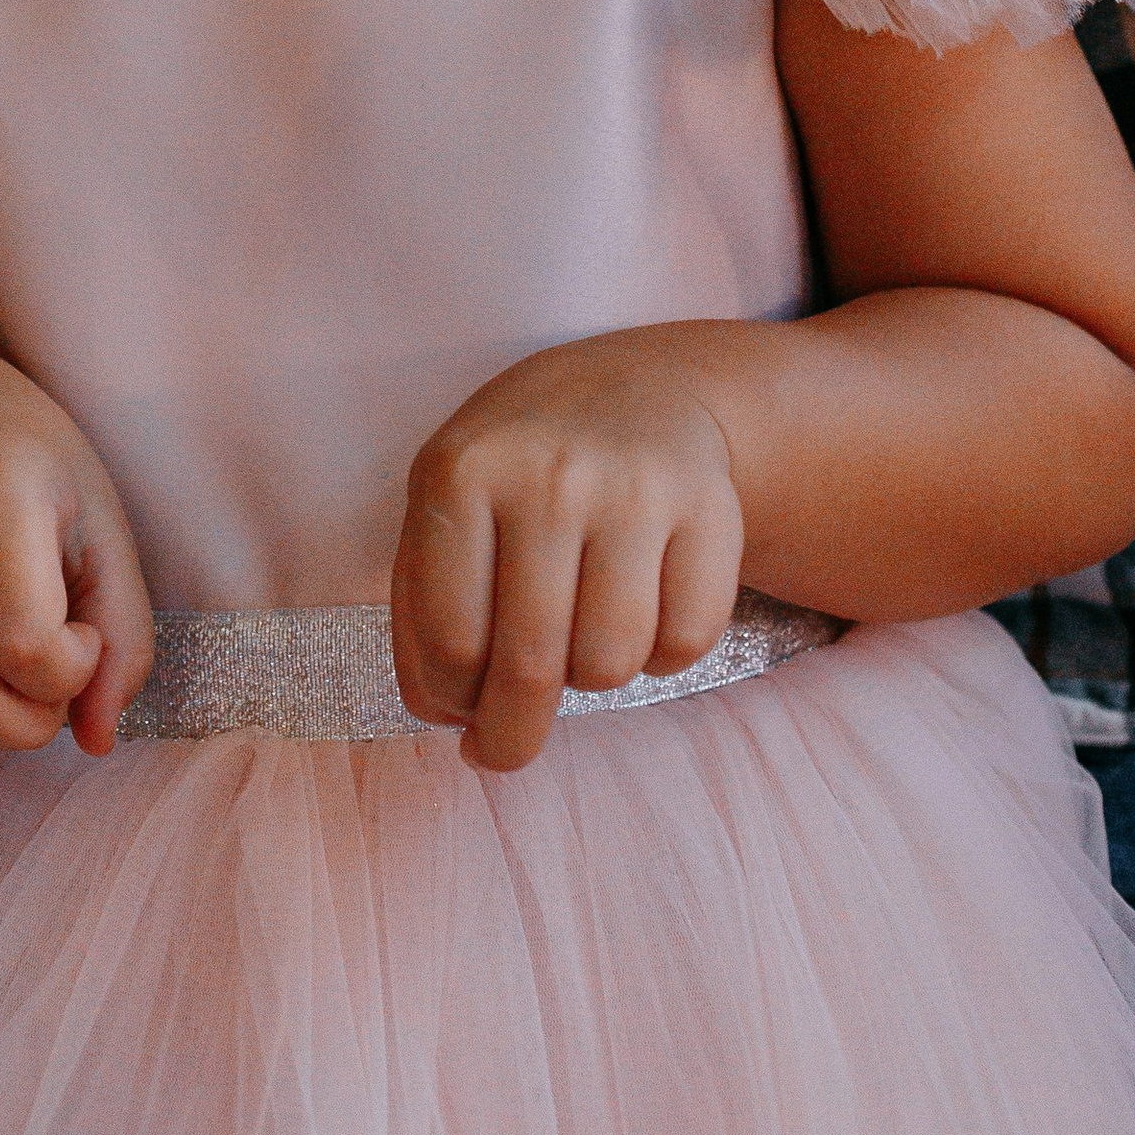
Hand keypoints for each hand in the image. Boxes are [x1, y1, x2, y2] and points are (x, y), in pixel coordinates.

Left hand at [391, 335, 743, 773]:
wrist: (636, 388)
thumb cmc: (518, 469)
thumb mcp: (445, 505)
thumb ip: (422, 612)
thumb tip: (448, 719)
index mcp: (464, 469)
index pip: (450, 641)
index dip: (451, 699)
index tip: (459, 704)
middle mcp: (551, 472)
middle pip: (530, 667)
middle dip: (512, 736)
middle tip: (506, 745)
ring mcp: (637, 487)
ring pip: (611, 666)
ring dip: (591, 677)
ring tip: (577, 628)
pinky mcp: (712, 506)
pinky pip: (686, 644)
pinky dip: (662, 654)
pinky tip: (640, 603)